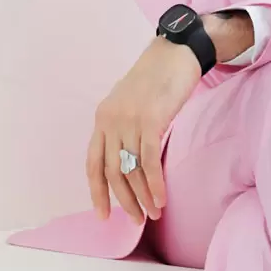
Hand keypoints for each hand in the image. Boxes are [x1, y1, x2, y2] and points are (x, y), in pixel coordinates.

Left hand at [86, 36, 200, 225]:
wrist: (177, 51)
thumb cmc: (158, 75)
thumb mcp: (130, 100)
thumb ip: (123, 125)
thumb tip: (128, 159)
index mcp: (103, 116)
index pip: (93, 163)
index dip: (97, 192)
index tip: (103, 215)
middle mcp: (111, 120)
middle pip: (113, 172)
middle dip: (125, 200)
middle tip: (137, 219)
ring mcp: (130, 120)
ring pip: (132, 170)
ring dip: (143, 196)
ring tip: (153, 213)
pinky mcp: (151, 120)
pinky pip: (149, 161)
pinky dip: (155, 184)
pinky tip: (162, 198)